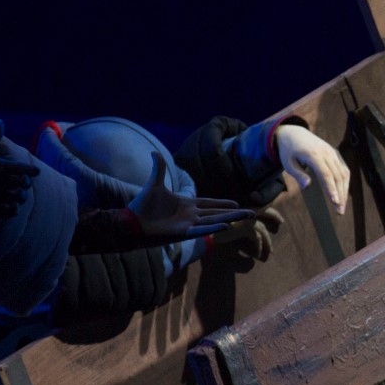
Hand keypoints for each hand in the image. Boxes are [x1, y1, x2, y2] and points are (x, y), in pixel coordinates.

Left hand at [0, 125, 37, 221]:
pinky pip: (5, 213)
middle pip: (21, 184)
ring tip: (16, 195)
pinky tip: (11, 207)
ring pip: (16, 199)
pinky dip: (12, 212)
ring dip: (20, 198)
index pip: (18, 168)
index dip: (29, 170)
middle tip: (22, 184)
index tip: (36, 171)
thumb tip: (2, 122)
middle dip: (26, 185)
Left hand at [128, 153, 257, 244]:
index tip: (236, 203)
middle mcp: (191, 215)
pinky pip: (200, 230)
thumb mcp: (154, 183)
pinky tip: (225, 226)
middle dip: (235, 213)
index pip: (209, 203)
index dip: (222, 203)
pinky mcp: (182, 233)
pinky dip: (212, 229)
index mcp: (186, 204)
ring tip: (247, 217)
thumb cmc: (142, 206)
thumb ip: (159, 168)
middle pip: (217, 213)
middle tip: (252, 213)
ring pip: (214, 221)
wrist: (132, 222)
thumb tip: (154, 152)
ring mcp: (188, 225)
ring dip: (230, 219)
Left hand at [276, 123, 349, 214]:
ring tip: (341, 207)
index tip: (335, 201)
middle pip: (337, 176)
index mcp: (313, 155)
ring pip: (343, 174)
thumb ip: (298, 175)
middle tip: (340, 211)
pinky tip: (344, 194)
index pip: (325, 174)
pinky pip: (344, 169)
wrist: (294, 133)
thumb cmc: (289, 151)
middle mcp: (326, 152)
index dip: (331, 188)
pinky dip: (345, 182)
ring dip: (344, 191)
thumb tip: (307, 187)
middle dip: (340, 195)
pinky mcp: (335, 154)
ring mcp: (332, 152)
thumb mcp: (288, 163)